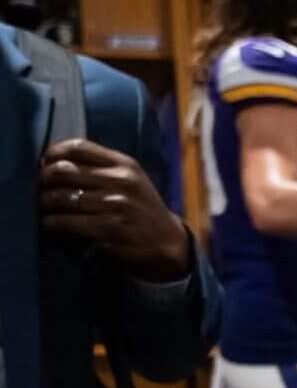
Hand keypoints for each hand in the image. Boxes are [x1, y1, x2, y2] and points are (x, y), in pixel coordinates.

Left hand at [40, 139, 191, 278]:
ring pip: (62, 197)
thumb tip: (54, 162)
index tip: (45, 162)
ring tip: (43, 205)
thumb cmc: (140, 206)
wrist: (166, 240)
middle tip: (38, 186)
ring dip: (45, 202)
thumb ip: (100, 167)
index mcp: (124, 164)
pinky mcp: (110, 228)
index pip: (78, 147)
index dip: (53, 153)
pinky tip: (50, 223)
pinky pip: (68, 221)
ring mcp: (116, 205)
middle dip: (43, 179)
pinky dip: (52, 222)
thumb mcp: (130, 179)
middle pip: (64, 170)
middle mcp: (121, 181)